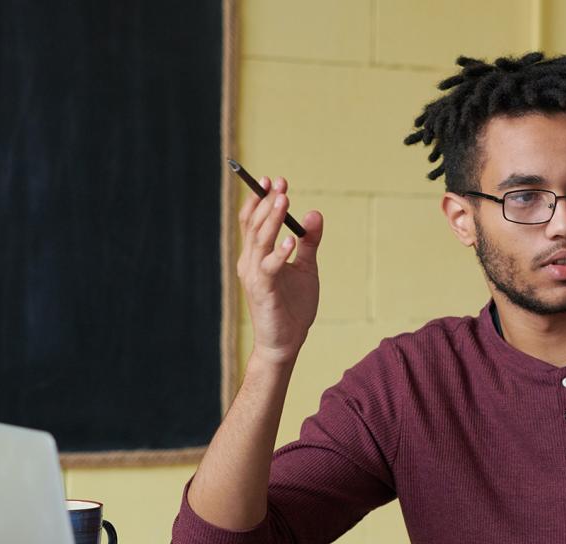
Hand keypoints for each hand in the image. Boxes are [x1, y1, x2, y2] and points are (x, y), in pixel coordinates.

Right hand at [236, 176, 323, 365]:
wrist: (286, 341)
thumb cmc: (293, 306)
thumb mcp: (306, 268)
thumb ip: (310, 242)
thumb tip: (314, 213)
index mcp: (256, 255)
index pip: (253, 221)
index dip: (260, 200)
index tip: (274, 180)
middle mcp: (250, 262)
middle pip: (254, 225)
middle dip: (266, 202)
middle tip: (280, 183)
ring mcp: (255, 276)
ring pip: (259, 241)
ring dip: (271, 220)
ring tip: (283, 200)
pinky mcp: (264, 291)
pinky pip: (269, 268)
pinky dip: (279, 253)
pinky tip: (291, 241)